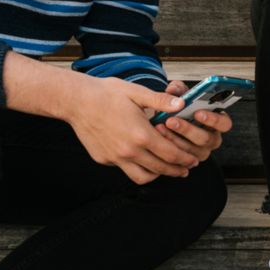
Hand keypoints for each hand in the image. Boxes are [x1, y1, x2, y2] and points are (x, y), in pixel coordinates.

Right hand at [68, 76, 198, 184]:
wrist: (76, 101)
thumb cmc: (106, 93)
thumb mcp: (137, 92)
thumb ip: (160, 101)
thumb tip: (182, 104)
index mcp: (141, 134)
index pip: (170, 154)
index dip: (185, 159)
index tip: (193, 160)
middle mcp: (129, 151)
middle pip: (159, 169)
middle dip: (176, 170)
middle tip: (185, 169)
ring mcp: (115, 158)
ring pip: (142, 176)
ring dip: (157, 174)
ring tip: (165, 169)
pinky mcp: (103, 159)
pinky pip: (125, 170)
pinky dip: (137, 168)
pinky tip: (142, 159)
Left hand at [156, 78, 231, 162]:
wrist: (166, 121)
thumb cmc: (179, 107)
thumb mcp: (180, 95)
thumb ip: (178, 89)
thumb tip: (174, 89)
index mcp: (217, 121)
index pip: (224, 123)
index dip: (213, 119)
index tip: (198, 112)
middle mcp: (212, 138)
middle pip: (205, 139)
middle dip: (187, 129)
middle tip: (171, 120)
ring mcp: (201, 152)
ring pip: (192, 151)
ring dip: (175, 139)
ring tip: (160, 127)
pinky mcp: (188, 162)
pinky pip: (181, 160)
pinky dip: (169, 148)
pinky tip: (158, 138)